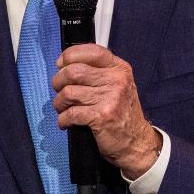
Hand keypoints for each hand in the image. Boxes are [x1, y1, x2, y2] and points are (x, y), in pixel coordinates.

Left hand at [52, 44, 160, 178]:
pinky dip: (63, 119)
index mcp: (119, 68)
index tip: (61, 65)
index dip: (70, 55)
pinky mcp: (102, 116)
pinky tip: (66, 122)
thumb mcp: (117, 85)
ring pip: (68, 93)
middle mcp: (117, 80)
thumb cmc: (121, 113)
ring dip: (59, 103)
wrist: (135, 142)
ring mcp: (110, 98)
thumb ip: (98, 71)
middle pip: (73, 71)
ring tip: (64, 109)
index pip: (91, 51)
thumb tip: (66, 63)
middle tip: (60, 92)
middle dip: (58, 82)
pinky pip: (70, 113)